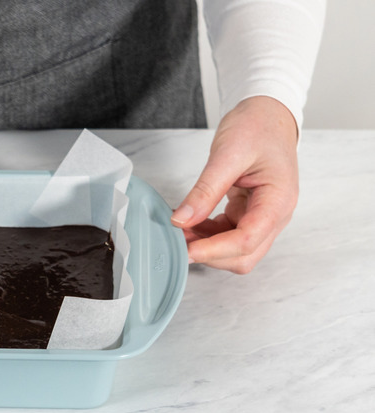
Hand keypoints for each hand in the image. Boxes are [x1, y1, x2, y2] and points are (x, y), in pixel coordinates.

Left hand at [170, 96, 298, 273]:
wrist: (268, 115)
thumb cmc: (257, 127)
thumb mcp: (227, 154)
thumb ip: (205, 190)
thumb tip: (181, 219)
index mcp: (278, 200)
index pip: (247, 240)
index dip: (214, 250)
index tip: (186, 250)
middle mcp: (275, 215)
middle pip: (243, 255)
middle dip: (210, 253)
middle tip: (177, 241)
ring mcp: (263, 216)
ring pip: (235, 250)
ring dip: (206, 246)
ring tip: (179, 231)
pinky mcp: (249, 214)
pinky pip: (228, 235)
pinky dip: (207, 236)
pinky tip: (189, 224)